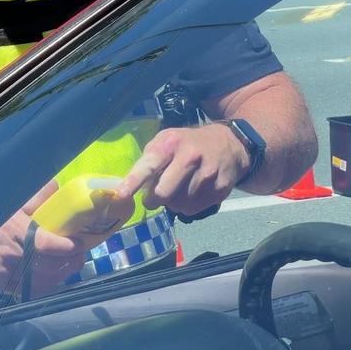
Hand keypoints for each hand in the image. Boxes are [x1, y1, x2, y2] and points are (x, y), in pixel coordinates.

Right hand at [0, 180, 90, 298]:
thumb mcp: (9, 204)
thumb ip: (34, 197)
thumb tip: (55, 187)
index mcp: (15, 232)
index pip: (47, 245)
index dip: (67, 248)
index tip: (80, 244)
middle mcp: (12, 256)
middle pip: (49, 267)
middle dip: (70, 263)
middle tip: (81, 256)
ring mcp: (6, 274)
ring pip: (41, 282)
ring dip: (60, 276)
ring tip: (69, 266)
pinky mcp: (1, 286)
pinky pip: (29, 292)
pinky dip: (44, 287)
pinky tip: (52, 279)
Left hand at [115, 124, 247, 215]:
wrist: (230, 144)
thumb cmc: (188, 143)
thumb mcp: (167, 140)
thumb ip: (150, 160)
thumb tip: (133, 186)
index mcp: (172, 143)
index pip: (150, 165)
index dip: (133, 181)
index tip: (120, 194)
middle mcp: (191, 157)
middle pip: (163, 193)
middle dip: (153, 199)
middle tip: (153, 196)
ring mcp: (207, 175)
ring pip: (177, 205)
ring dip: (172, 202)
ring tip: (179, 188)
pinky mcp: (219, 190)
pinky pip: (192, 209)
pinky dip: (186, 205)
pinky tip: (191, 192)